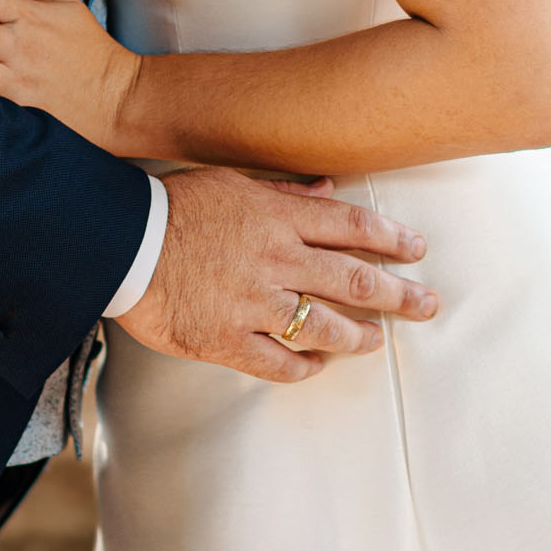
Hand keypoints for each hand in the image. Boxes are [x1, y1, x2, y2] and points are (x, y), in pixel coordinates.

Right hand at [118, 167, 438, 382]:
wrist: (123, 243)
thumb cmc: (177, 206)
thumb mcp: (233, 183)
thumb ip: (285, 193)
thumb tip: (329, 190)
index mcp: (277, 218)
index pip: (351, 227)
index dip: (391, 240)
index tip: (417, 250)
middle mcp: (276, 261)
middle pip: (354, 280)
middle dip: (398, 294)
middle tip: (428, 304)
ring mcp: (255, 305)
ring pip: (326, 327)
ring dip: (359, 336)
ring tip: (378, 340)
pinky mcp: (230, 340)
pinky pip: (280, 363)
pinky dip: (305, 366)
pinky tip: (318, 364)